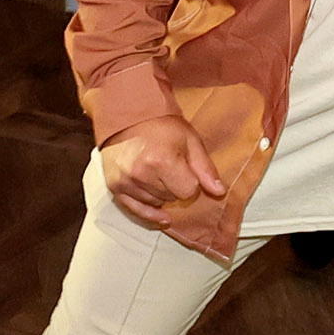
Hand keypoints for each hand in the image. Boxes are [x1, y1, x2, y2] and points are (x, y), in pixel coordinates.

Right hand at [98, 113, 224, 228]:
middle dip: (175, 186)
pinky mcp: (115, 187)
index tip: (186, 169)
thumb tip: (219, 191)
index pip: (188, 190)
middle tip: (170, 166)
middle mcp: (141, 174)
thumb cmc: (161, 126)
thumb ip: (205, 168)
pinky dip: (150, 214)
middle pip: (171, 198)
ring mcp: (125, 182)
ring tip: (157, 172)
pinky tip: (163, 217)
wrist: (128, 116)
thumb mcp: (190, 140)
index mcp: (162, 160)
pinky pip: (136, 211)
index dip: (191, 181)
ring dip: (161, 193)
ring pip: (156, 203)